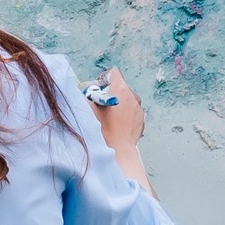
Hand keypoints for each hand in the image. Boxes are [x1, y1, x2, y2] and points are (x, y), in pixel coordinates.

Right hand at [91, 68, 152, 193]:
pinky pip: (132, 111)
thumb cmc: (102, 130)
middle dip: (111, 93)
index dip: (104, 78)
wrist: (117, 151)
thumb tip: (83, 88)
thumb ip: (85, 94)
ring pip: (127, 100)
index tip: (99, 88)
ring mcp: (139, 109)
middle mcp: (133, 96)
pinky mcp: (141, 120)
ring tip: (109, 117)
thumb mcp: (88, 108)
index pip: (114, 73)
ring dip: (118, 104)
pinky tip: (116, 125)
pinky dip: (125, 115)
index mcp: (121, 90)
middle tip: (101, 104)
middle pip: (121, 87)